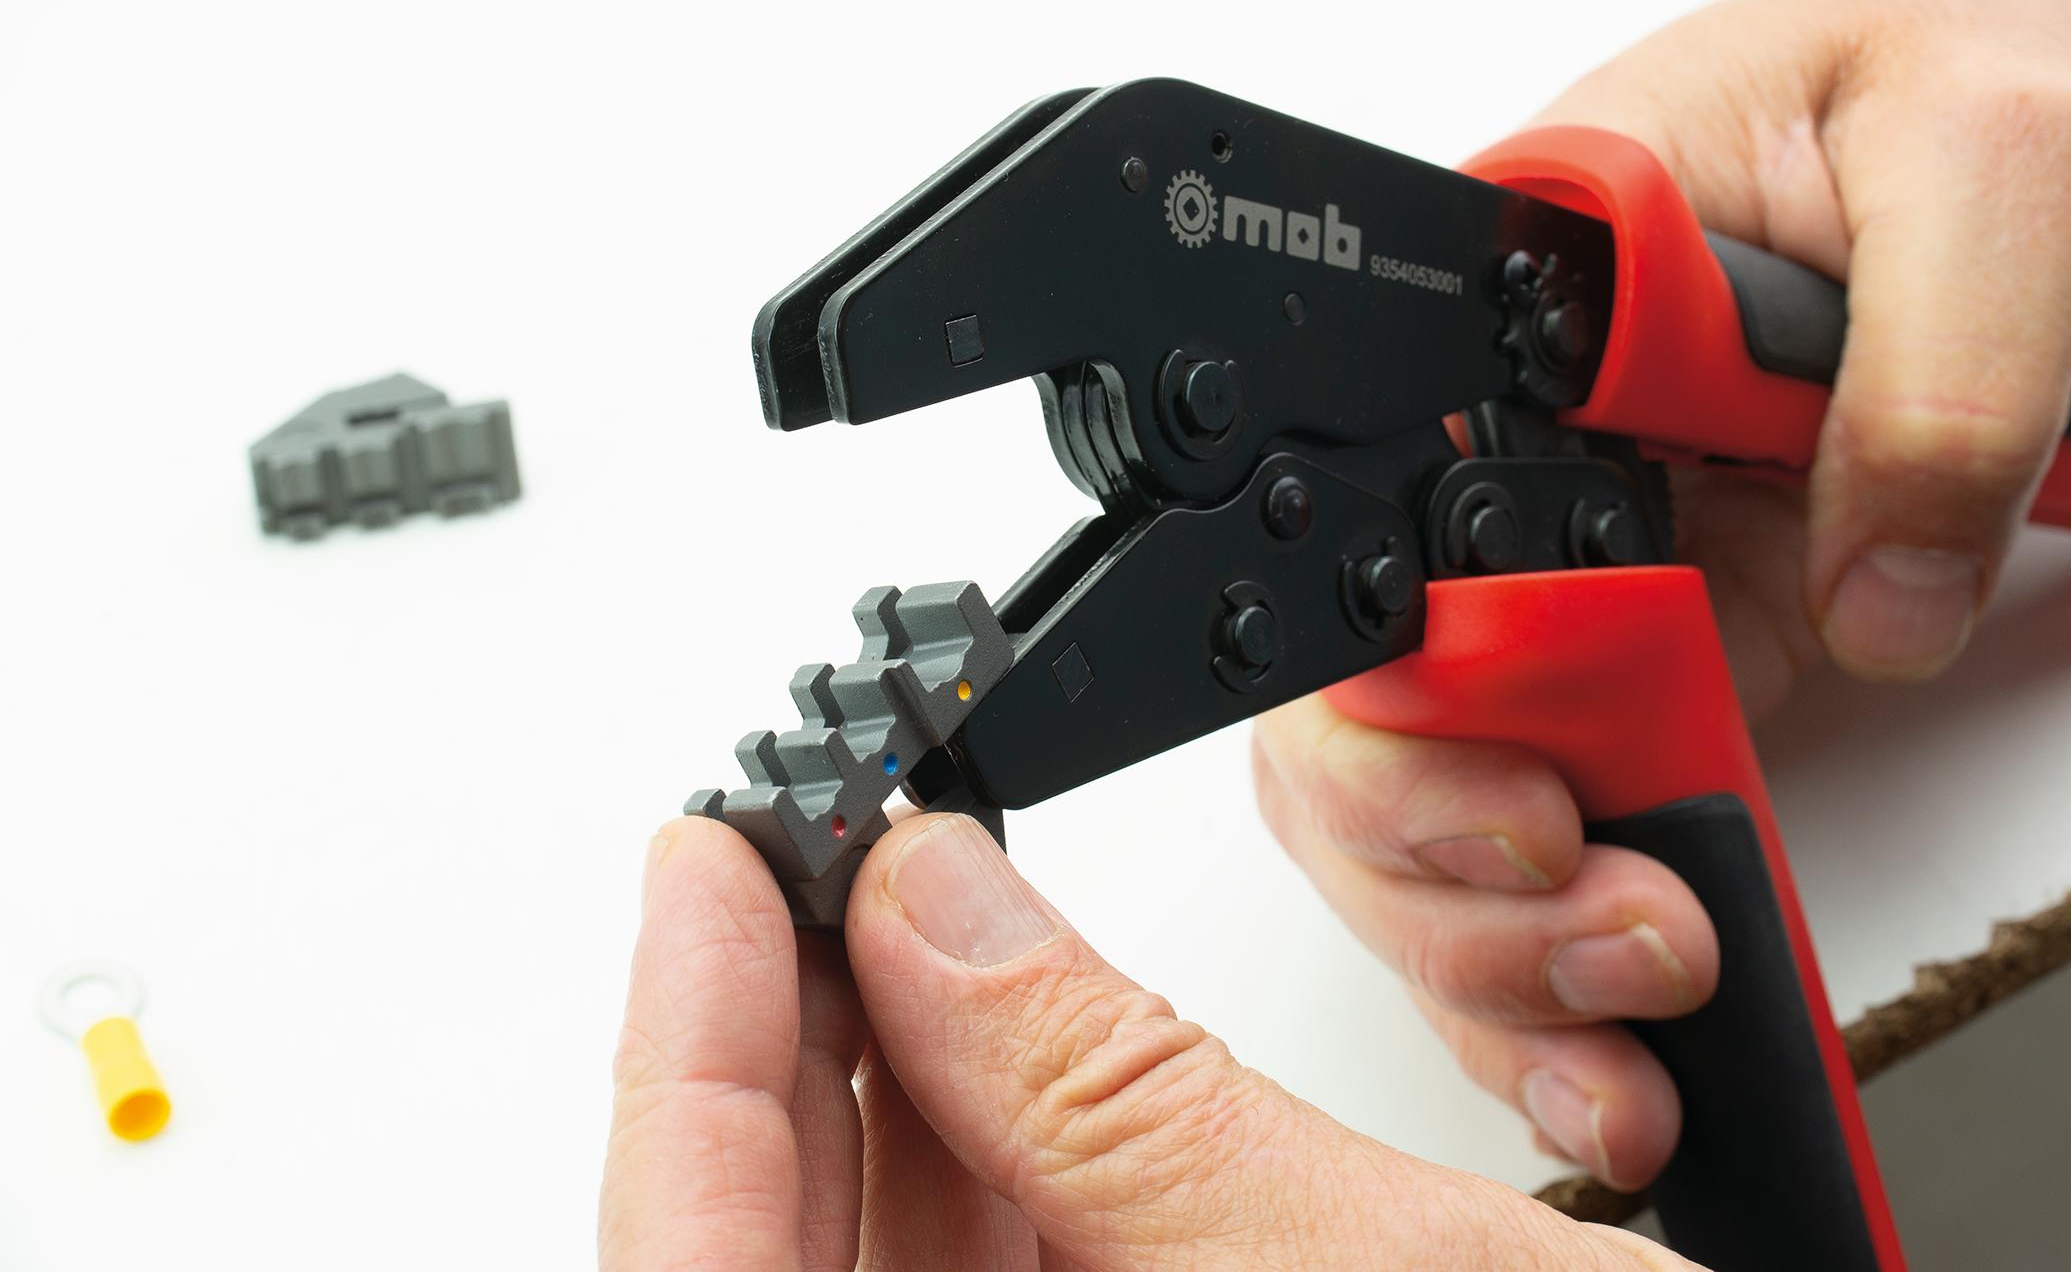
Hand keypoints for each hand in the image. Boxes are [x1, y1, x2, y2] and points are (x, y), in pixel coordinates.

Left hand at [599, 814, 1700, 1270]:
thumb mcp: (1374, 1270)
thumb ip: (1116, 1094)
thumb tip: (935, 908)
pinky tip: (1004, 1034)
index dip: (688, 1058)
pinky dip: (992, 1153)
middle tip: (827, 848)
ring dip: (893, 1083)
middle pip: (774, 1258)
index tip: (713, 862)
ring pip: (887, 1263)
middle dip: (798, 1036)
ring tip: (915, 906)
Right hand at [1255, 0, 2070, 1188]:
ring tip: (1639, 1003)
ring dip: (1501, 946)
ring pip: (1418, 814)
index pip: (1362, 526)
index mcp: (1506, 311)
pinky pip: (1551, 839)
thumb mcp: (1995, 171)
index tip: (1536, 794)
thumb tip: (1877, 602)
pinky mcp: (1645, 665)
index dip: (1408, 700)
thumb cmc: (1962, 85)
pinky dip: (1568, 966)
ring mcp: (1561, 580)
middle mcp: (1495, 463)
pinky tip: (1623, 1046)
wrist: (2022, 134)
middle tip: (1608, 921)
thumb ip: (1936, 380)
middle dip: (1442, 861)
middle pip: (1347, 713)